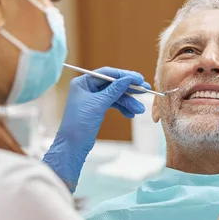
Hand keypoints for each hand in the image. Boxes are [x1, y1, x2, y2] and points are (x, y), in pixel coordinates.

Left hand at [43, 67, 149, 191]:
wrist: (73, 145)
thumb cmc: (80, 123)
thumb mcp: (98, 104)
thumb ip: (114, 90)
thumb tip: (128, 79)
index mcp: (83, 82)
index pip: (107, 74)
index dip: (124, 75)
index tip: (139, 79)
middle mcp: (87, 88)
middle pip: (113, 84)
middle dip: (129, 89)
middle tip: (145, 91)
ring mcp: (93, 98)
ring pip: (115, 95)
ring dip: (128, 102)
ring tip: (139, 110)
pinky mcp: (97, 109)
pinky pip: (113, 104)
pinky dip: (122, 108)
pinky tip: (131, 114)